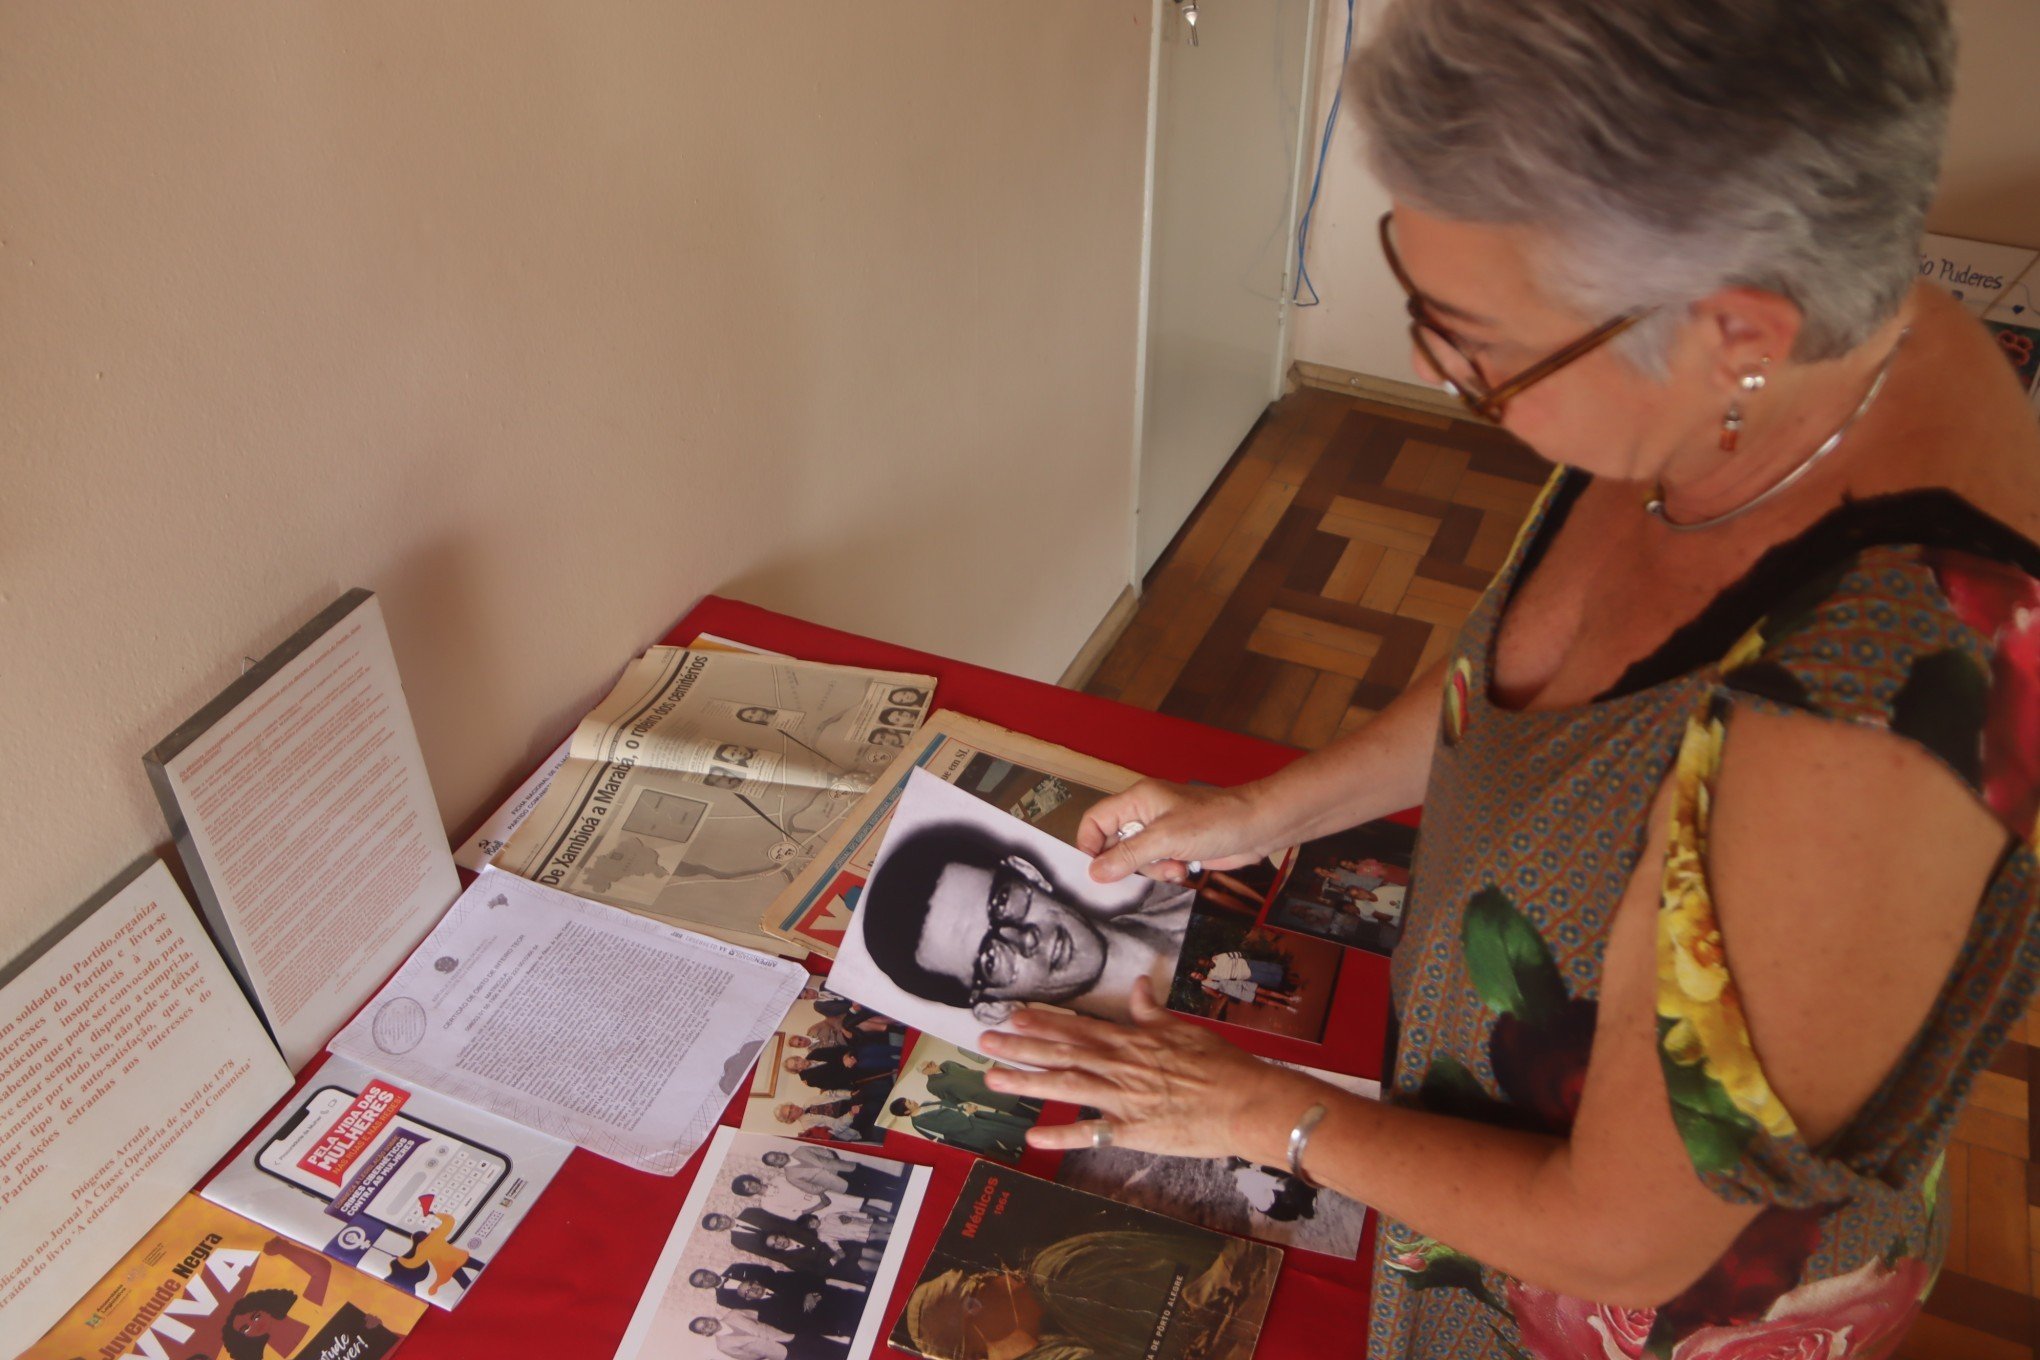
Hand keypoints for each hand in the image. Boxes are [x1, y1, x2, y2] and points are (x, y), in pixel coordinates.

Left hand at [978, 978, 1302, 1158]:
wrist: (1246, 1101)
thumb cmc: (1222, 1064)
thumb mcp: (1185, 1028)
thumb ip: (1153, 1011)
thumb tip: (1138, 984)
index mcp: (1133, 1040)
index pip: (1080, 1027)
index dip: (1044, 1020)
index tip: (1013, 1013)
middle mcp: (1121, 1066)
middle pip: (1062, 1053)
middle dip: (1021, 1046)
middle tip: (985, 1040)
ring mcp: (1123, 1099)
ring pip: (1066, 1086)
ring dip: (1027, 1081)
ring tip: (993, 1078)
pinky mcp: (1132, 1131)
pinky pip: (1090, 1134)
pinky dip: (1061, 1135)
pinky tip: (1032, 1136)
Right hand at [1079, 779, 1269, 884]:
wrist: (1258, 827)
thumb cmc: (1214, 822)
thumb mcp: (1165, 839)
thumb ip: (1128, 855)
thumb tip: (1094, 872)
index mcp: (1137, 800)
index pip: (1096, 820)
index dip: (1090, 844)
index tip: (1096, 871)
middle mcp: (1146, 814)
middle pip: (1115, 843)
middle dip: (1128, 863)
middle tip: (1146, 870)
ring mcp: (1162, 831)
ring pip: (1136, 859)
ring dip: (1152, 870)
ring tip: (1174, 868)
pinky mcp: (1178, 847)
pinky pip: (1157, 865)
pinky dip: (1166, 871)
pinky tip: (1183, 870)